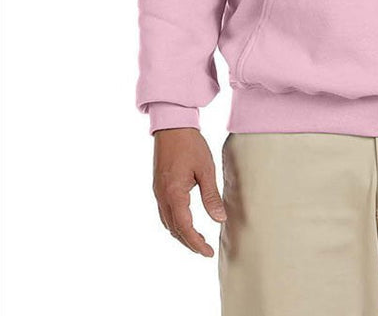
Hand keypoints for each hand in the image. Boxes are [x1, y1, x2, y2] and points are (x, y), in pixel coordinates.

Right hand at [152, 127, 225, 256]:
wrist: (172, 125)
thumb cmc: (190, 144)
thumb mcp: (206, 169)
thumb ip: (211, 196)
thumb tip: (219, 219)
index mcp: (174, 193)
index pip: (184, 227)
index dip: (196, 243)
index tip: (208, 252)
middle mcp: (162, 196)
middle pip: (173, 229)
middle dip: (188, 242)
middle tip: (205, 250)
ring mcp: (158, 192)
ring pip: (167, 222)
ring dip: (181, 234)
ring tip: (197, 239)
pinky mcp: (158, 187)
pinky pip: (164, 212)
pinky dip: (175, 223)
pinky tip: (185, 222)